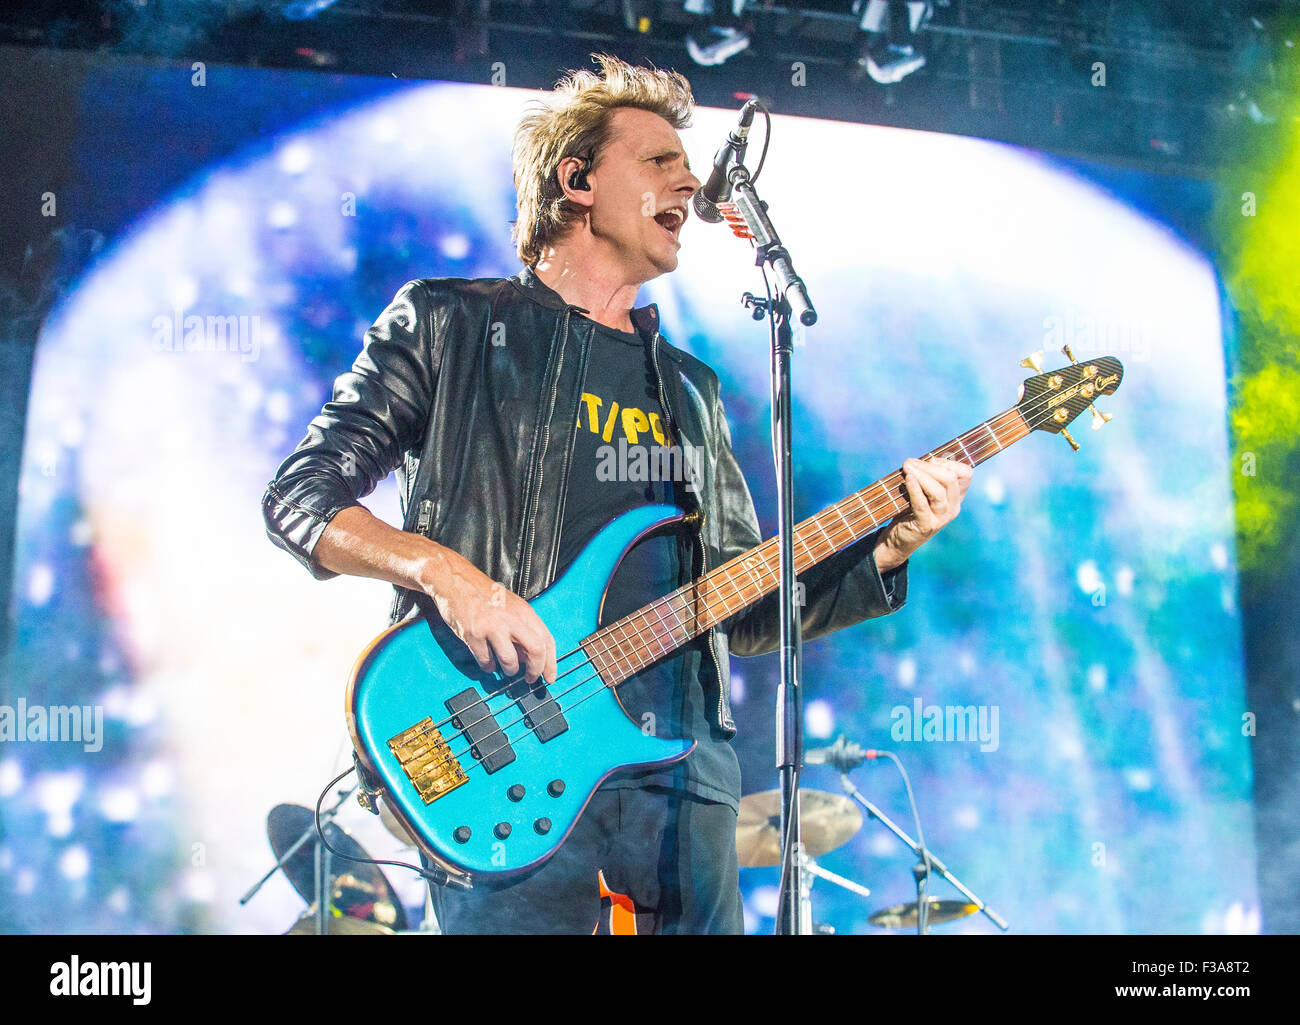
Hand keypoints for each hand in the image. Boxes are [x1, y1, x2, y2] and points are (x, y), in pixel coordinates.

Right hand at [418, 546, 557, 685]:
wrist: (455, 580)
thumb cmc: (483, 594)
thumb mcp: (511, 606)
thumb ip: (522, 628)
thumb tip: (529, 656)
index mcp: (524, 611)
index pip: (547, 640)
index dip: (550, 663)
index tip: (549, 676)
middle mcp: (512, 619)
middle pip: (535, 651)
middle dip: (534, 671)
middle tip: (529, 679)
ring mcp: (492, 627)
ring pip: (511, 661)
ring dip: (510, 671)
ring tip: (506, 669)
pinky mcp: (474, 634)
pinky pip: (486, 661)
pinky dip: (488, 667)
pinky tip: (488, 663)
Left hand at [875, 457, 973, 570]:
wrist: (899, 540)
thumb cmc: (909, 510)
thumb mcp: (922, 492)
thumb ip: (925, 477)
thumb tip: (916, 461)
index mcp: (956, 496)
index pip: (966, 474)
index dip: (949, 462)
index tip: (930, 460)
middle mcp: (953, 507)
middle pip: (950, 479)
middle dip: (929, 466)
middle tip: (909, 463)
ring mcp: (941, 517)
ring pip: (938, 491)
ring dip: (921, 475)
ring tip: (906, 468)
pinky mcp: (927, 525)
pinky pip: (922, 503)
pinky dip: (915, 489)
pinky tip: (908, 479)